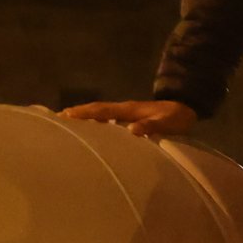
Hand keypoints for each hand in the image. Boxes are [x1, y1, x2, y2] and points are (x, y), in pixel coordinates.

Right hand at [60, 97, 197, 138]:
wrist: (186, 109)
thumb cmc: (176, 118)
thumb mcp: (167, 122)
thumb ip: (152, 126)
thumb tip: (132, 130)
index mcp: (128, 110)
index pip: (102, 110)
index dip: (85, 113)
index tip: (66, 115)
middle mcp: (123, 110)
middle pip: (96, 110)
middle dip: (77, 114)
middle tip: (56, 119)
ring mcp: (125, 114)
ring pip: (99, 115)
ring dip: (83, 118)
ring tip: (65, 126)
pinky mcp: (128, 119)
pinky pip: (106, 120)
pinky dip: (94, 123)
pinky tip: (88, 132)